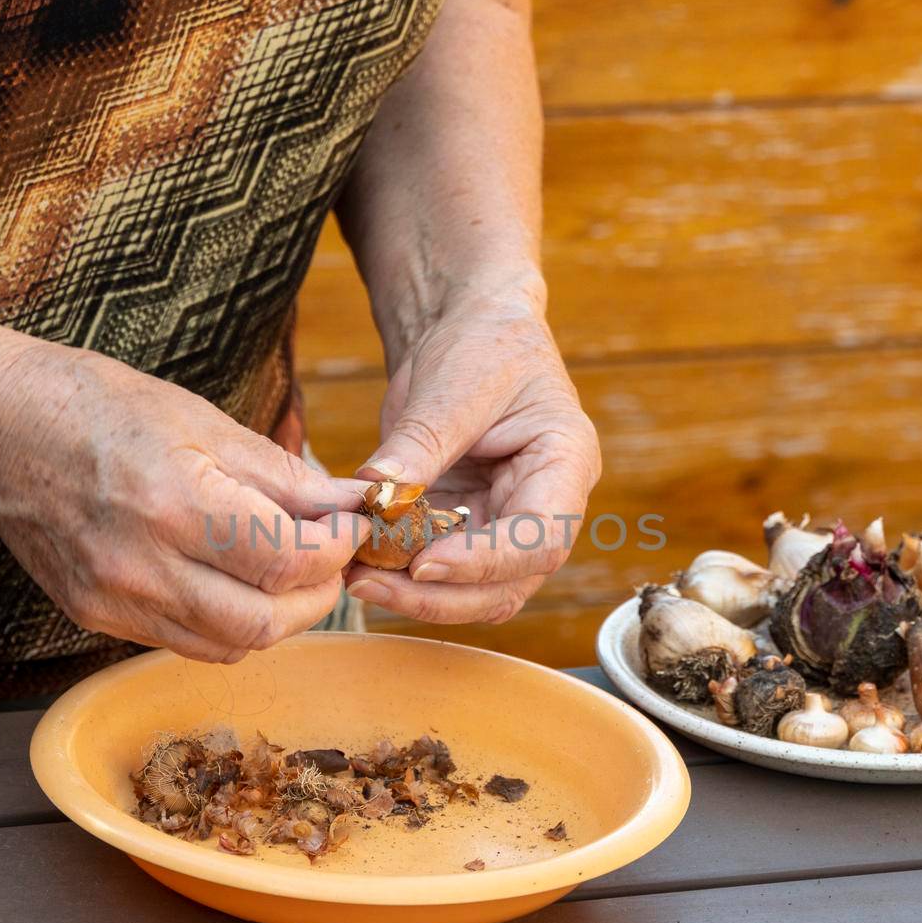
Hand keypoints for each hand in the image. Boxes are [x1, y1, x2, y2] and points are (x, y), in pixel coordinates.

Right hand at [0, 342, 367, 661]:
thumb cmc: (98, 407)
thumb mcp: (202, 420)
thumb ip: (282, 475)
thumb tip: (348, 503)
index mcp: (175, 503)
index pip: (288, 561)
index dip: (336, 549)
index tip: (350, 526)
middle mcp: (142, 565)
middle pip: (266, 623)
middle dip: (318, 595)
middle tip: (330, 559)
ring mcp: (114, 600)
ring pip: (229, 646)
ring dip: (277, 618)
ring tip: (289, 574)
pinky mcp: (95, 617)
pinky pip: (185, 642)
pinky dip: (228, 625)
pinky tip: (236, 584)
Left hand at [345, 292, 600, 622]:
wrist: (469, 327)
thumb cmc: (482, 342)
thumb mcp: (453, 384)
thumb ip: (422, 443)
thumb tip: (378, 498)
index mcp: (566, 464)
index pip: (540, 538)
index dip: (484, 562)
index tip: (422, 563)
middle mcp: (545, 506)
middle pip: (508, 583)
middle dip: (440, 596)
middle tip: (369, 584)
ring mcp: (505, 523)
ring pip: (473, 591)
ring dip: (415, 595)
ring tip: (355, 578)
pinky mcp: (464, 527)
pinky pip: (439, 569)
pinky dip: (399, 574)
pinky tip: (357, 562)